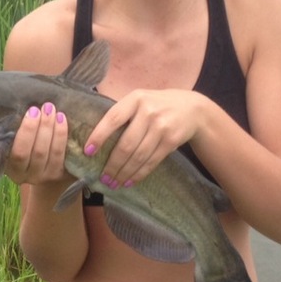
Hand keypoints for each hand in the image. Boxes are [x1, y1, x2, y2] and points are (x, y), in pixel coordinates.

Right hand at [0, 102, 68, 184]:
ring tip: (49, 109)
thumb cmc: (26, 141)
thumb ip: (2, 127)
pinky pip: (58, 154)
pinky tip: (61, 118)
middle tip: (34, 110)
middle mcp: (17, 174)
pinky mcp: (55, 173)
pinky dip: (60, 134)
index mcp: (1, 164)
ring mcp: (37, 176)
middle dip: (28, 130)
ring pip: (40, 153)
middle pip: (20, 154)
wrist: (50, 162)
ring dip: (46, 129)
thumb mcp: (11, 136)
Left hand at [84, 89, 204, 187]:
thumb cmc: (158, 105)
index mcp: (136, 98)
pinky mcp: (171, 140)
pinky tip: (130, 180)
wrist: (192, 109)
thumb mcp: (141, 99)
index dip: (99, 136)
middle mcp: (148, 112)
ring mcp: (161, 126)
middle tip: (103, 178)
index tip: (88, 152)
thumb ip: (123, 112)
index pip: (113, 119)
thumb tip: (96, 138)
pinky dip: (139, 174)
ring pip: (138, 156)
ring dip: (124, 173)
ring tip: (114, 183)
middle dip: (112, 164)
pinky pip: (152, 161)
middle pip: (126, 144)